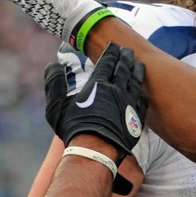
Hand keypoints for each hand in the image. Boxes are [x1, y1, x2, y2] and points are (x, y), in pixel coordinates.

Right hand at [45, 43, 146, 192]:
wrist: (95, 151)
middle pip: (124, 68)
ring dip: (137, 71)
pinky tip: (142, 90)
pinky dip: (142, 92)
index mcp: (98, 84)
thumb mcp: (56, 105)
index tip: (114, 45)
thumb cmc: (74, 129)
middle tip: (128, 50)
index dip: (111, 52)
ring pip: (136, 82)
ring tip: (139, 64)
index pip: (108, 62)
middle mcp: (117, 90)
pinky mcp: (136, 119)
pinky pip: (142, 101)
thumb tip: (53, 65)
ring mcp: (129, 104)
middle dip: (126, 57)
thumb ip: (54, 82)